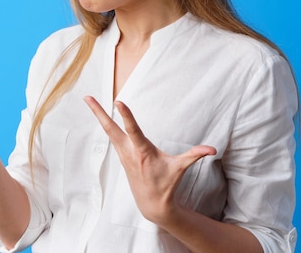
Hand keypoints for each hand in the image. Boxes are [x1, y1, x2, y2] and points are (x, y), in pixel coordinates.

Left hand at [83, 96, 215, 226]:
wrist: (151, 203)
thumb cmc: (166, 183)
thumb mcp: (180, 169)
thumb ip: (194, 155)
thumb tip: (213, 149)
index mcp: (143, 152)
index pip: (133, 130)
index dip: (126, 116)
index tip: (118, 102)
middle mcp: (128, 151)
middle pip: (110, 128)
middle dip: (98, 112)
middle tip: (87, 97)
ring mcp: (122, 153)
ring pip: (108, 130)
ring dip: (98, 114)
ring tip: (88, 99)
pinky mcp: (121, 155)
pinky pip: (110, 136)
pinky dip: (104, 123)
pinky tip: (99, 114)